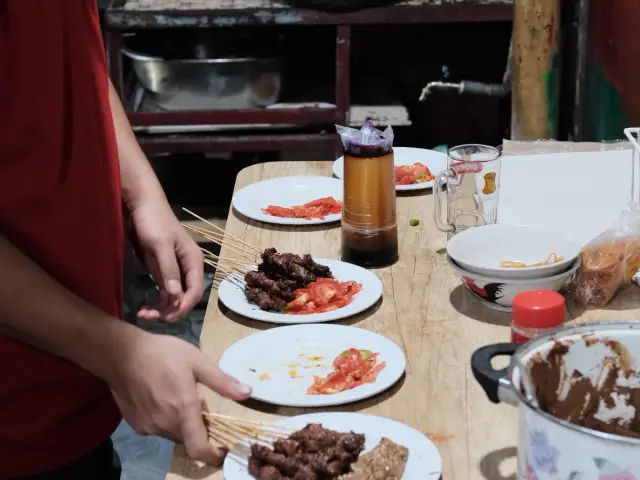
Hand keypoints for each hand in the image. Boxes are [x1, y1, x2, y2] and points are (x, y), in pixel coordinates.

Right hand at [110, 330, 251, 464]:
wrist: (122, 354)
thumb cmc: (163, 354)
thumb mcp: (197, 361)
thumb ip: (222, 382)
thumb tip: (248, 393)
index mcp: (184, 410)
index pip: (199, 448)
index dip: (214, 456)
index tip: (223, 452)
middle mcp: (165, 424)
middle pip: (189, 438)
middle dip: (199, 427)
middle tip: (199, 401)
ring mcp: (149, 426)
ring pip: (174, 433)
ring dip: (182, 422)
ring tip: (179, 395)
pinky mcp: (136, 425)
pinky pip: (159, 428)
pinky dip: (166, 419)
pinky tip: (162, 398)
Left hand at [129, 196, 203, 321]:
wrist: (140, 204)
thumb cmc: (153, 221)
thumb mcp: (160, 245)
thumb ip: (169, 270)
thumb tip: (176, 296)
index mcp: (193, 260)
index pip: (195, 291)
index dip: (183, 306)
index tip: (165, 316)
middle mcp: (187, 268)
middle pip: (185, 297)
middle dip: (170, 310)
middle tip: (149, 317)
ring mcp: (175, 270)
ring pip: (174, 298)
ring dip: (162, 309)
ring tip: (143, 314)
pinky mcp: (162, 270)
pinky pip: (164, 292)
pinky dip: (157, 302)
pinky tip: (145, 307)